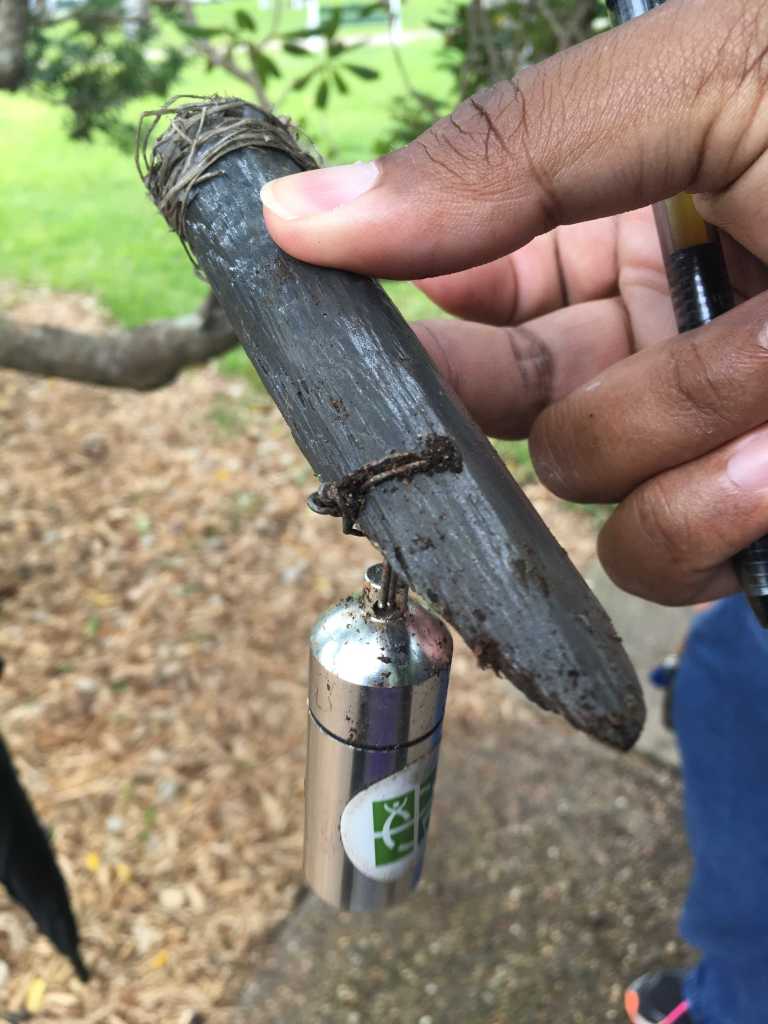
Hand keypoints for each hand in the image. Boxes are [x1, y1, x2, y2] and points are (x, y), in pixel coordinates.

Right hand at [261, 0, 767, 606]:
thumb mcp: (714, 74)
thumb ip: (512, 148)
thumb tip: (301, 212)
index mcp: (618, 212)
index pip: (460, 274)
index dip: (402, 296)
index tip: (344, 308)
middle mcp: (643, 325)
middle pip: (498, 396)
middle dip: (517, 386)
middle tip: (565, 351)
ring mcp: (694, 431)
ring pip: (583, 486)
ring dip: (669, 434)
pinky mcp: (745, 517)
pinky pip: (661, 554)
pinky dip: (709, 517)